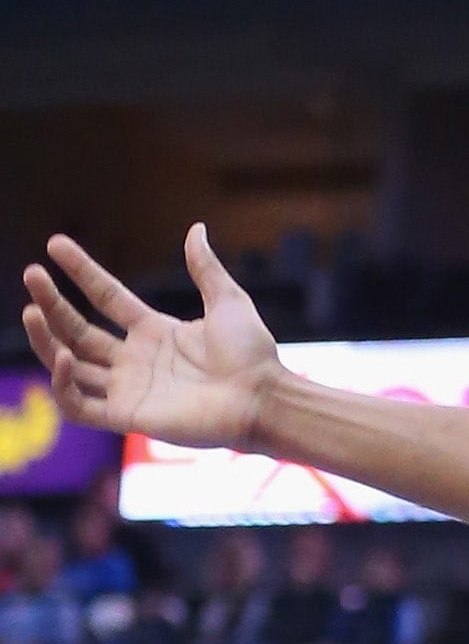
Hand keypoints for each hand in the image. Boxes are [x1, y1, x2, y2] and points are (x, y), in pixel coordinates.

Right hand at [21, 225, 281, 449]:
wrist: (264, 398)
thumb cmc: (253, 354)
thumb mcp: (227, 300)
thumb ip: (205, 267)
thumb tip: (196, 228)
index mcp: (154, 330)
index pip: (105, 297)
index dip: (81, 271)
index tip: (55, 244)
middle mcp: (135, 359)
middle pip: (78, 328)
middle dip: (51, 302)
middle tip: (30, 273)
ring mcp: (128, 387)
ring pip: (68, 363)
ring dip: (44, 339)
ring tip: (29, 311)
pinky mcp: (126, 416)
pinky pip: (78, 405)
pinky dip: (63, 384)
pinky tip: (64, 356)